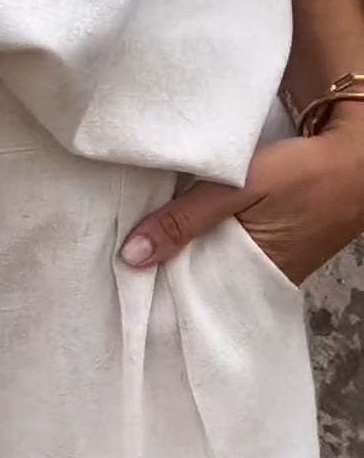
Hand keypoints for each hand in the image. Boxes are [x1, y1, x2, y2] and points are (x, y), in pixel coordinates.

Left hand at [119, 104, 363, 286]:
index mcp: (249, 278)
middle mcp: (257, 282)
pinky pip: (226, 255)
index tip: (118, 280)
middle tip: (117, 261)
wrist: (358, 159)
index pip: (189, 298)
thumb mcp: (238, 188)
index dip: (154, 288)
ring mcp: (267, 267)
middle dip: (162, 273)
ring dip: (181, 256)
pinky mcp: (271, 250)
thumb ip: (185, 219)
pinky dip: (202, 245)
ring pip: (210, 268)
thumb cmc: (303, 173)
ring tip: (137, 246)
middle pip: (196, 285)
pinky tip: (177, 232)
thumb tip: (131, 256)